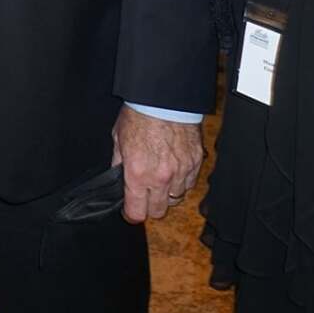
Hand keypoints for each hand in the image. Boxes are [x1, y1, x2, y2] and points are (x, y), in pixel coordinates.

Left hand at [111, 106, 202, 221]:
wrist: (164, 99)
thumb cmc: (140, 115)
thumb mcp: (118, 138)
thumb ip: (118, 162)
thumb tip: (117, 176)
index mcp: (137, 174)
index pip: (136, 212)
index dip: (132, 214)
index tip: (131, 210)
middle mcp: (160, 178)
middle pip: (159, 211)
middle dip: (150, 206)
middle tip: (146, 194)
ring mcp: (180, 172)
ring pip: (176, 198)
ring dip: (168, 193)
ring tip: (162, 178)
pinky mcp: (195, 163)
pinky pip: (190, 183)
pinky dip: (183, 180)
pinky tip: (175, 168)